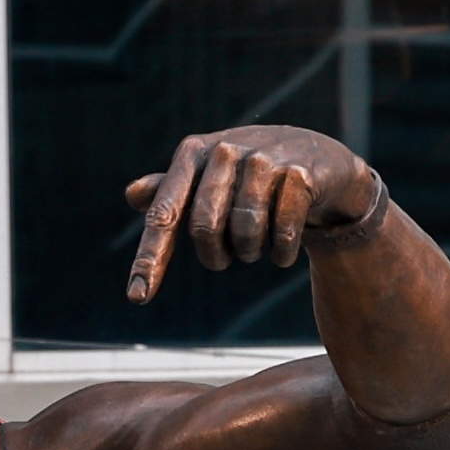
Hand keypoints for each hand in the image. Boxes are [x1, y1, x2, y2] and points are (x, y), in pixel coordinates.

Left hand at [124, 125, 375, 303]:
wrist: (317, 157)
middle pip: (204, 228)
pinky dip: (280, 253)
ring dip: (249, 253)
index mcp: (193, 153)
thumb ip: (170, 189)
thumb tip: (132, 194)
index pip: (163, 214)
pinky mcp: (299, 174)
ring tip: (256, 246)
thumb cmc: (249, 172)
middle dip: (214, 256)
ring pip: (245, 232)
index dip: (149, 258)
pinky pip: (282, 232)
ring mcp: (263, 161)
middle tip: (226, 259)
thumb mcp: (208, 176)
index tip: (137, 297)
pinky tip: (282, 251)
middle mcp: (224, 152)